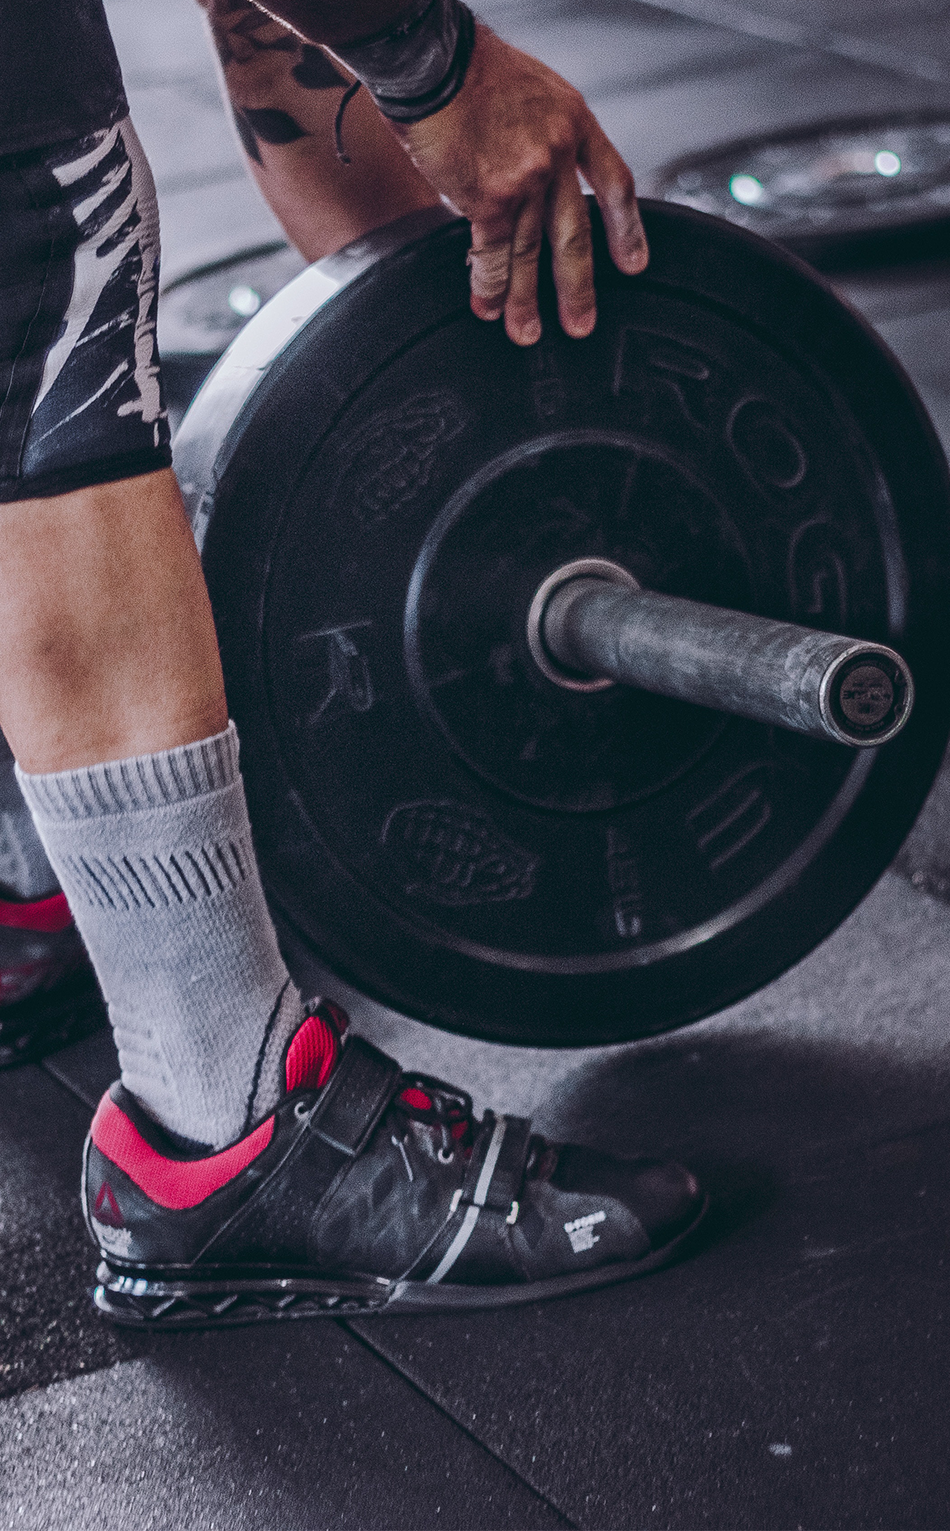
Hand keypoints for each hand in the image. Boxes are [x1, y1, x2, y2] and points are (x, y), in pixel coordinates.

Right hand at [393, 24, 648, 345]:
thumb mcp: (532, 91)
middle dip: (578, 287)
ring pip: (529, 252)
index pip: (614, 183)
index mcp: (574, 122)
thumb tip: (532, 183)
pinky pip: (493, 253)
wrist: (436, 61)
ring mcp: (526, 179)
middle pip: (574, 234)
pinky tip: (488, 307)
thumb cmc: (472, 69)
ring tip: (526, 332)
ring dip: (525, 299)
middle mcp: (557, 154)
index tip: (633, 264)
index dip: (626, 228)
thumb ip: (542, 138)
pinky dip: (489, 285)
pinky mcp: (490, 198)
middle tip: (581, 324)